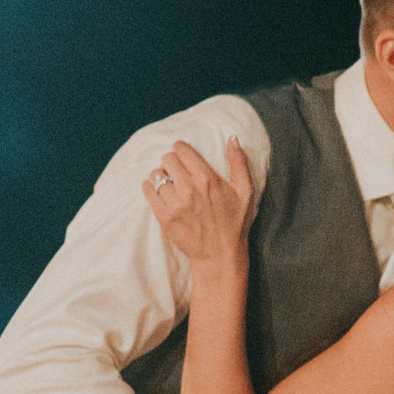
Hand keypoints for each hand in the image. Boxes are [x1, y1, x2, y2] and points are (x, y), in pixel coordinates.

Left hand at [142, 138, 253, 266]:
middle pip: (167, 159)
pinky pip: (148, 191)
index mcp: (208, 179)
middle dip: (171, 161)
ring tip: (169, 183)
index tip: (183, 155)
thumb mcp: (246, 192)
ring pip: (156, 175)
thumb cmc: (234, 223)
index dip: (181, 149)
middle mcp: (190, 189)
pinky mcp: (164, 217)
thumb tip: (233, 138)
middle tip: (177, 170)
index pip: (182, 150)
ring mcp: (175, 204)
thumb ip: (239, 163)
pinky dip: (150, 188)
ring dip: (161, 176)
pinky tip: (159, 191)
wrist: (219, 255)